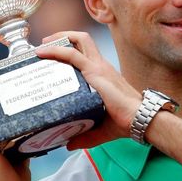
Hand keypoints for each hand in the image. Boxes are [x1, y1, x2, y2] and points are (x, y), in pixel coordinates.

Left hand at [36, 31, 141, 149]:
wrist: (139, 119)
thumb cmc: (125, 122)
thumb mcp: (99, 128)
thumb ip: (84, 135)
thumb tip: (69, 144)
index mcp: (103, 75)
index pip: (86, 53)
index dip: (70, 49)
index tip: (53, 54)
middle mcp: (101, 66)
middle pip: (82, 39)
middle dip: (62, 36)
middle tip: (45, 43)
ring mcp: (99, 66)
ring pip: (79, 40)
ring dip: (59, 38)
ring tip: (42, 45)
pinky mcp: (95, 71)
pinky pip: (72, 54)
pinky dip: (56, 50)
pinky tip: (42, 53)